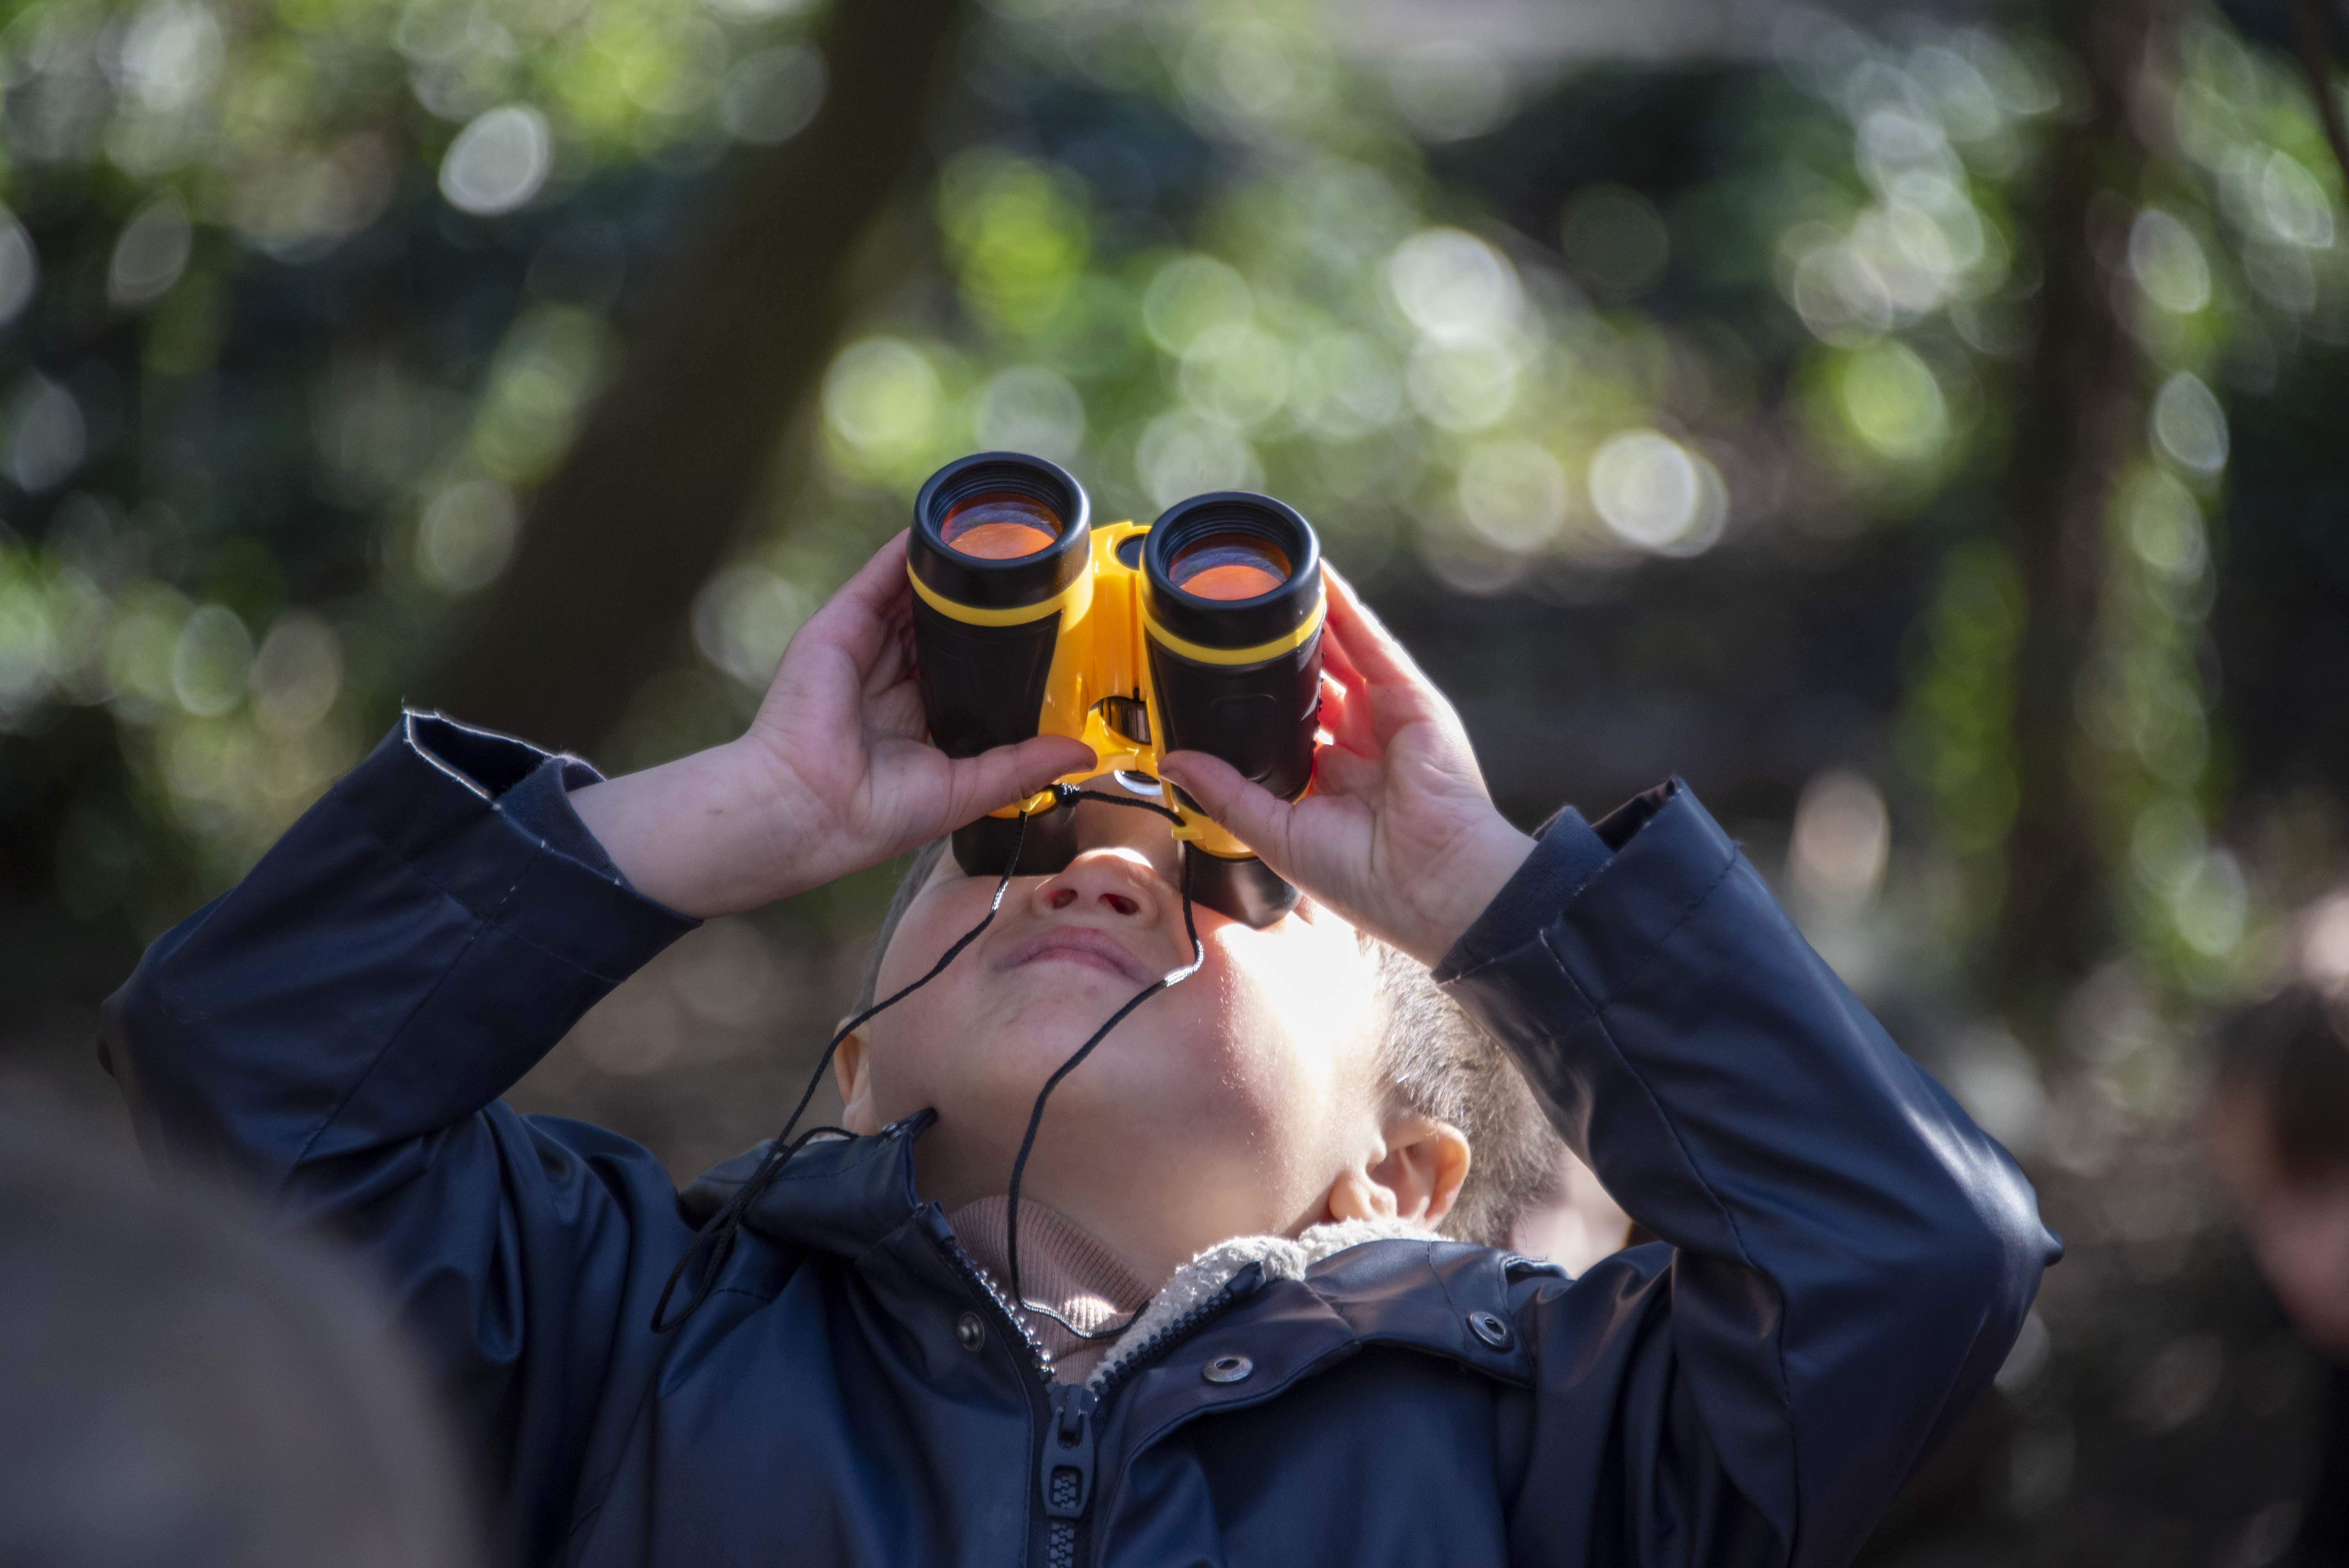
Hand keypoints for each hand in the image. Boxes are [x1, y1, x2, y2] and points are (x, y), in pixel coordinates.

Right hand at [571, 533, 1092, 917]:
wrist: (811, 809)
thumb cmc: (874, 813)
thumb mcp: (967, 789)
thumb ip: (1023, 765)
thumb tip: (1083, 754)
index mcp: (919, 718)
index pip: (966, 669)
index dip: (999, 648)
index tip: (1042, 628)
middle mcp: (892, 680)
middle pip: (941, 627)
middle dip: (980, 605)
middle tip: (1030, 576)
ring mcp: (864, 650)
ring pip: (913, 597)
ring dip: (950, 572)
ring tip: (995, 543)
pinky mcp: (840, 628)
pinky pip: (877, 579)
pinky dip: (906, 553)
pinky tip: (939, 532)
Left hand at [1157, 567, 1531, 966]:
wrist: (1428, 882)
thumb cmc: (1365, 878)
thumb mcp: (1276, 832)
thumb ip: (1226, 792)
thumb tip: (1172, 763)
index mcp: (1332, 783)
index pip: (1291, 727)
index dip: (1261, 701)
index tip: (1220, 676)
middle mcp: (1360, 746)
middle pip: (1315, 683)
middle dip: (1281, 654)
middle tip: (1239, 620)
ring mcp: (1387, 718)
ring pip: (1342, 653)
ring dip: (1311, 618)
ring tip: (1271, 583)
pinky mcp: (1410, 698)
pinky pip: (1371, 642)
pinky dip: (1346, 609)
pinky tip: (1319, 579)